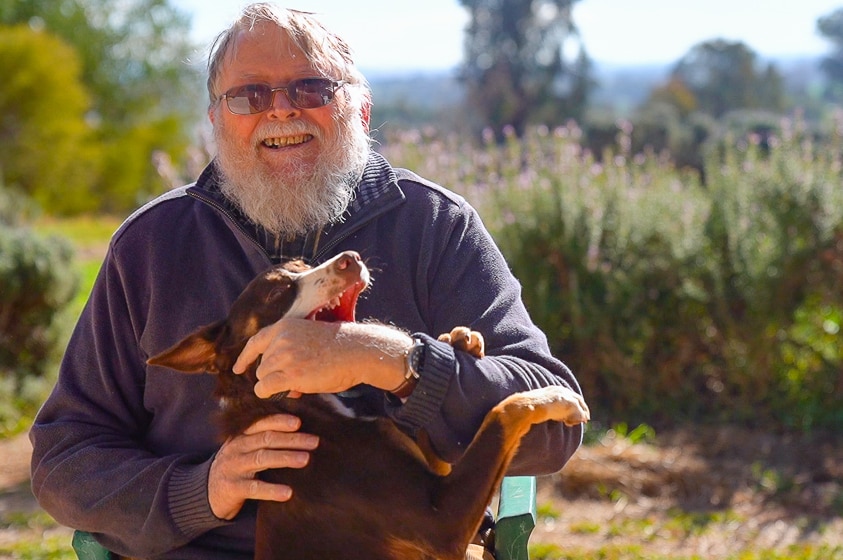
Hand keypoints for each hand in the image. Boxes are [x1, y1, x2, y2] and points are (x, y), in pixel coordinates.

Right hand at [208, 414, 318, 519]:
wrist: (204, 492)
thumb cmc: (235, 466)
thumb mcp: (243, 448)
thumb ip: (262, 438)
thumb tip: (297, 429)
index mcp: (241, 436)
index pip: (261, 423)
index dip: (280, 421)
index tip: (299, 422)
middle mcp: (237, 448)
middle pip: (266, 439)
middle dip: (292, 439)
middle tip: (314, 442)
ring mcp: (234, 467)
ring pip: (262, 459)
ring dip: (285, 458)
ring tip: (305, 459)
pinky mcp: (233, 488)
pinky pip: (255, 488)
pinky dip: (272, 490)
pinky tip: (288, 492)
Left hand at [232, 319, 410, 398]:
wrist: (356, 351)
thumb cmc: (339, 347)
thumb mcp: (309, 338)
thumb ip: (290, 351)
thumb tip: (280, 379)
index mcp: (284, 327)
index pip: (255, 342)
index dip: (245, 357)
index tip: (237, 368)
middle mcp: (281, 340)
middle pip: (262, 365)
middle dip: (275, 374)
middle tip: (298, 377)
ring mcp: (285, 357)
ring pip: (264, 377)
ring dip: (277, 384)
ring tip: (302, 381)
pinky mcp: (291, 375)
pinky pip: (265, 388)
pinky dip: (271, 393)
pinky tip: (289, 391)